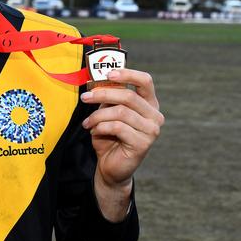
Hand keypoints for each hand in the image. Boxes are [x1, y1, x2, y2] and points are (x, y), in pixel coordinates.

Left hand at [81, 69, 163, 189]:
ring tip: (88, 123)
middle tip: (85, 98)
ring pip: (120, 112)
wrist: (111, 165)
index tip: (108, 74)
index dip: (127, 74)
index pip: (145, 81)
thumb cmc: (109, 136)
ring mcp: (152, 130)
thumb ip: (108, 98)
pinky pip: (117, 127)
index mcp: (149, 103)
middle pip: (128, 96)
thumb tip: (98, 83)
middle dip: (103, 94)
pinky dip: (101, 127)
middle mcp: (154, 115)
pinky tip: (95, 131)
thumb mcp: (107, 112)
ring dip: (98, 115)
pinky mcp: (143, 144)